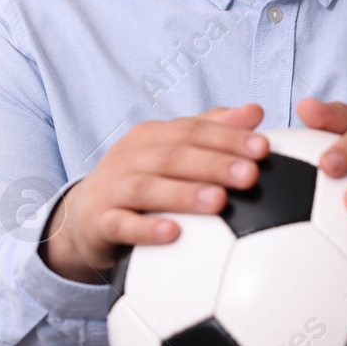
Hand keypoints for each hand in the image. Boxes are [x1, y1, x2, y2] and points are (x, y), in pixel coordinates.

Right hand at [40, 103, 268, 283]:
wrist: (83, 215)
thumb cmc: (140, 180)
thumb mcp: (170, 151)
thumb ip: (211, 130)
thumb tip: (255, 111)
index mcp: (152, 136)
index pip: (193, 130)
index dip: (228, 137)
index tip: (263, 148)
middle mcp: (131, 157)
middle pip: (174, 156)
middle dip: (214, 164)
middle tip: (250, 175)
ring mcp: (113, 188)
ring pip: (148, 188)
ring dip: (185, 194)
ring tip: (219, 202)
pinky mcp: (100, 222)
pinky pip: (122, 225)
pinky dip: (146, 229)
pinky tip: (174, 234)